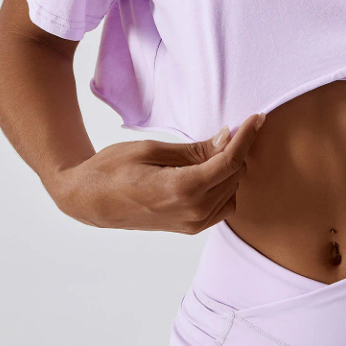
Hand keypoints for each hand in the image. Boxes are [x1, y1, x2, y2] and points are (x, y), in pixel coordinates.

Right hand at [50, 112, 265, 233]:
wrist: (88, 200)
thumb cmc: (112, 169)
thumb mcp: (152, 149)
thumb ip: (195, 149)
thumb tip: (227, 138)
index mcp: (183, 189)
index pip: (230, 161)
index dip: (247, 137)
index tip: (257, 117)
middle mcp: (192, 212)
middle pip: (235, 174)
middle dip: (238, 149)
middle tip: (230, 128)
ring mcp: (192, 224)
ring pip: (233, 190)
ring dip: (232, 167)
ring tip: (215, 148)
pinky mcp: (190, 228)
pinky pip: (223, 204)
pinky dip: (225, 184)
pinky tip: (211, 169)